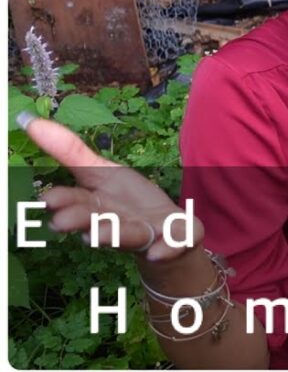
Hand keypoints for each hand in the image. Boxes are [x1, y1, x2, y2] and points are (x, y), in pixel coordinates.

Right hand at [19, 113, 202, 261]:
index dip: (62, 202)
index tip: (47, 200)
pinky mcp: (175, 238)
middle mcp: (115, 225)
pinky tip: (158, 252)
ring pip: (128, 236)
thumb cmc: (127, 201)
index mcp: (96, 207)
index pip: (75, 203)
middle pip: (96, 222)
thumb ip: (70, 151)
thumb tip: (28, 119)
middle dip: (80, 222)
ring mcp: (146, 233)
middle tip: (61, 222)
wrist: (168, 230)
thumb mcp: (102, 172)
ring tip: (102, 234)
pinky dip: (166, 248)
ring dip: (114, 234)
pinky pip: (172, 244)